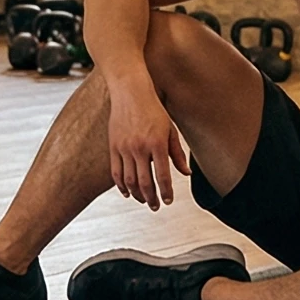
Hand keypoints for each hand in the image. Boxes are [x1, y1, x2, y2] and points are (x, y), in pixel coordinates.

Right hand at [105, 74, 188, 210]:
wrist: (130, 92)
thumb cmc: (154, 110)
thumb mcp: (170, 130)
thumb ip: (177, 153)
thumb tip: (186, 173)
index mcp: (157, 144)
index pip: (163, 176)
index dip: (166, 192)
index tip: (168, 201)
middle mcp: (140, 148)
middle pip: (145, 182)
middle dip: (151, 198)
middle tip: (156, 207)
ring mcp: (124, 148)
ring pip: (129, 181)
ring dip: (137, 195)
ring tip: (144, 200)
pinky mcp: (113, 147)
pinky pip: (116, 172)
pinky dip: (121, 186)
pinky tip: (127, 192)